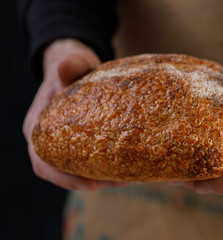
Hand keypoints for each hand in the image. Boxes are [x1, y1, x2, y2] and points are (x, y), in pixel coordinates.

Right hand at [23, 39, 126, 189]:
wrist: (77, 69)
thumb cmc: (72, 68)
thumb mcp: (72, 63)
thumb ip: (70, 64)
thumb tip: (66, 66)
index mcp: (38, 127)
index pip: (43, 161)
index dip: (63, 177)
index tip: (91, 184)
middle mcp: (50, 141)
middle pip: (65, 171)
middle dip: (93, 180)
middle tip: (120, 182)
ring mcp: (67, 143)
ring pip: (82, 169)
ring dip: (106, 177)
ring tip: (131, 177)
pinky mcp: (84, 143)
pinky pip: (93, 160)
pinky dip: (110, 166)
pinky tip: (132, 165)